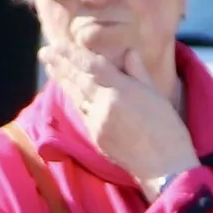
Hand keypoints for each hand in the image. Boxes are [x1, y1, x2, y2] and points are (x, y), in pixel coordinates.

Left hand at [41, 21, 199, 194]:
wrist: (164, 167)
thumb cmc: (168, 129)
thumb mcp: (156, 95)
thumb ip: (138, 72)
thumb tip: (128, 52)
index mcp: (123, 90)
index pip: (91, 66)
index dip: (72, 54)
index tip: (59, 44)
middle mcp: (105, 104)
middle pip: (77, 79)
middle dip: (59, 64)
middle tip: (44, 51)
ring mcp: (98, 122)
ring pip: (76, 96)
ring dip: (62, 80)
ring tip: (51, 66)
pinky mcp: (96, 137)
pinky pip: (82, 112)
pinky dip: (74, 98)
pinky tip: (69, 91)